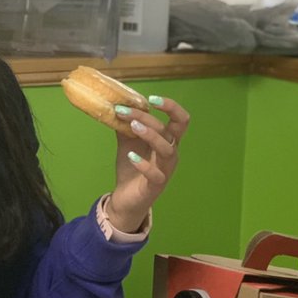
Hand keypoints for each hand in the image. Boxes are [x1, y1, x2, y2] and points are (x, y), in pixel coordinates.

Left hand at [104, 95, 189, 231]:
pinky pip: (155, 174)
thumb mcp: (127, 143)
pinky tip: (130, 156)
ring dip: (150, 135)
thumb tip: (117, 105)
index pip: (180, 120)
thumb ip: (126, 125)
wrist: (125, 198)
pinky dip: (144, 164)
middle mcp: (171, 154)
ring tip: (132, 127)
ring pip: (167, 150)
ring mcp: (166, 170)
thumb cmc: (131, 169)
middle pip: (172, 131)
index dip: (171, 107)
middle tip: (126, 111)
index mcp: (168, 141)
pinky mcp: (156, 185)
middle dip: (150, 118)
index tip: (151, 98)